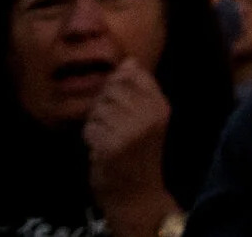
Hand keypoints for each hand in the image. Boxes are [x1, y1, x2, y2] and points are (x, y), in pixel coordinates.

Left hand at [84, 59, 173, 222]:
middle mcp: (149, 116)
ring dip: (96, 121)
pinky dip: (90, 137)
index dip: (119, 82)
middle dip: (104, 102)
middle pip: (112, 89)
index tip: (120, 101)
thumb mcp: (149, 117)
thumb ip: (139, 89)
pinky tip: (101, 147)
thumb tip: (128, 61)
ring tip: (107, 135)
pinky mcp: (110, 146)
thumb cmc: (139, 151)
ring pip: (98, 108)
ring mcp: (130, 131)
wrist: (136, 191)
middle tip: (111, 122)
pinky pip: (90, 128)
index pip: (134, 74)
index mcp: (161, 106)